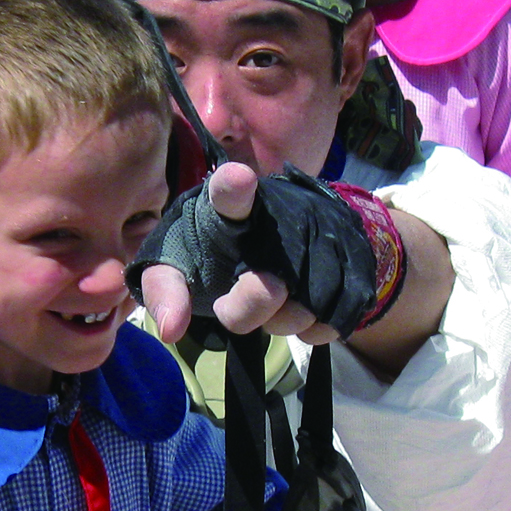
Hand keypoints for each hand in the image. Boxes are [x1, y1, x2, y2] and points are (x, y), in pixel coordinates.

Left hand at [134, 164, 347, 345]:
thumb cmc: (210, 251)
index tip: (237, 179)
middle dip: (249, 307)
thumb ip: (164, 291)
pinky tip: (295, 307)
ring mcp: (318, 242)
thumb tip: (168, 331)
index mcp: (227, 211)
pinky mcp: (345, 266)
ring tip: (264, 299)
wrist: (269, 236)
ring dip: (280, 320)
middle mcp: (278, 220)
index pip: (229, 195)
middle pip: (266, 289)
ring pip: (302, 310)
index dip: (233, 188)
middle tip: (232, 301)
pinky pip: (330, 318)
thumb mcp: (175, 266)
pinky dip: (311, 327)